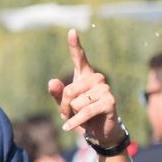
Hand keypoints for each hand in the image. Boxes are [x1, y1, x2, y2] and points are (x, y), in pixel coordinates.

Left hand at [47, 30, 123, 146]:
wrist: (98, 131)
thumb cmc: (80, 113)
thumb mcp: (64, 103)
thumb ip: (57, 93)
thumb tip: (52, 82)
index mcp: (85, 75)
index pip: (79, 57)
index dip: (74, 44)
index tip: (71, 31)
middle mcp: (96, 78)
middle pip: (68, 90)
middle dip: (64, 106)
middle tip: (70, 113)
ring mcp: (105, 88)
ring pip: (75, 102)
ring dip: (72, 114)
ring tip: (80, 117)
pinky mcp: (110, 101)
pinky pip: (84, 112)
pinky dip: (74, 122)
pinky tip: (68, 128)